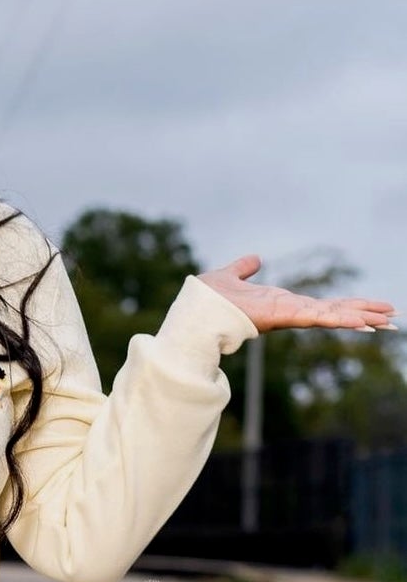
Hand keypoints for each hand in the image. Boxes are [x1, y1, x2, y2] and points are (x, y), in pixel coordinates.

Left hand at [197, 255, 397, 334]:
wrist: (195, 309)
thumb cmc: (208, 299)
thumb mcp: (231, 276)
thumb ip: (244, 268)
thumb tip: (255, 258)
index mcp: (283, 303)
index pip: (323, 306)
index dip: (347, 307)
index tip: (369, 311)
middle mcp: (291, 311)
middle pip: (336, 312)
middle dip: (364, 314)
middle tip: (394, 317)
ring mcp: (290, 316)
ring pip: (334, 316)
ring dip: (362, 317)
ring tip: (390, 321)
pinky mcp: (286, 316)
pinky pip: (320, 318)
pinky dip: (342, 319)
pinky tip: (364, 323)